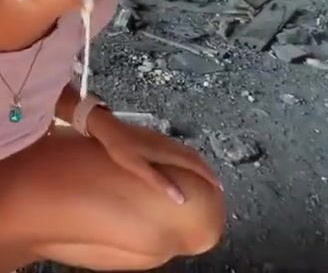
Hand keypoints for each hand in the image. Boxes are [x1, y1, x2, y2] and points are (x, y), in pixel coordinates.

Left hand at [90, 115, 222, 204]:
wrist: (109, 128)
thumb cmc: (120, 149)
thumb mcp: (139, 168)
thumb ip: (160, 182)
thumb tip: (180, 198)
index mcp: (167, 152)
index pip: (194, 164)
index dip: (208, 175)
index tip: (218, 186)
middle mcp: (169, 145)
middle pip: (194, 157)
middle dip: (207, 170)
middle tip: (216, 183)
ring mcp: (163, 140)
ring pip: (188, 152)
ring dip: (199, 163)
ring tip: (205, 174)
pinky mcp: (156, 138)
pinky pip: (180, 149)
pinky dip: (189, 157)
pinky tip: (184, 162)